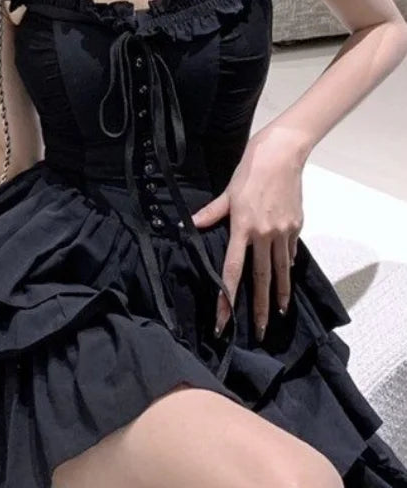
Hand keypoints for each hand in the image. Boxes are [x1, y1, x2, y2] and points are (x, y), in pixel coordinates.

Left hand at [190, 125, 307, 341]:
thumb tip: (192, 224)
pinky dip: (288, 266)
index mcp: (243, 228)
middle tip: (261, 332)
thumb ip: (212, 213)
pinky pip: (290, 252)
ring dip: (280, 295)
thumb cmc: (250, 172)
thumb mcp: (228, 193)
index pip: (233, 270)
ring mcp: (283, 232)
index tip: (225, 320)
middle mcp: (264, 235)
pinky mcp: (296, 227)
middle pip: (261, 278)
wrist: (281, 156)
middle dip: (260, 308)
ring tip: (280, 315)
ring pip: (281, 271)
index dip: (227, 298)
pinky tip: (286, 278)